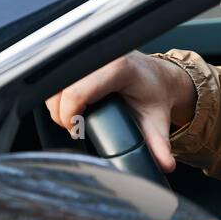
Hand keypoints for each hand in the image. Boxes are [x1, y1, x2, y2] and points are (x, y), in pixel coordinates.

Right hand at [45, 51, 196, 171]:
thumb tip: (165, 165)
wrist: (157, 76)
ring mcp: (90, 54)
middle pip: (61, 87)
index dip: (70, 116)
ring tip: (71, 117)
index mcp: (118, 69)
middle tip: (74, 127)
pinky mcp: (82, 56)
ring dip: (56, 102)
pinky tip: (68, 104)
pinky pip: (58, 74)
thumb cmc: (155, 93)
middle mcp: (102, 57)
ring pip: (55, 79)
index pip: (78, 93)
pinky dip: (57, 93)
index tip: (77, 130)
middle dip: (61, 113)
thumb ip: (160, 145)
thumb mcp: (157, 121)